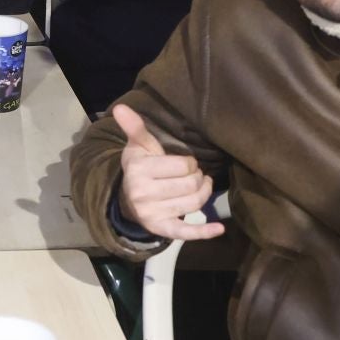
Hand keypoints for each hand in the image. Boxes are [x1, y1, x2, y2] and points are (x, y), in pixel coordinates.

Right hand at [112, 105, 223, 241]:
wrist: (127, 199)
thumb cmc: (139, 168)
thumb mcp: (138, 147)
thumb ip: (134, 127)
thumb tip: (120, 107)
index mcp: (139, 170)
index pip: (183, 165)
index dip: (189, 163)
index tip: (184, 163)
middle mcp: (143, 193)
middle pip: (190, 185)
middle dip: (198, 178)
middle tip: (193, 175)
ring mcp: (152, 213)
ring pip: (193, 203)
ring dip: (203, 193)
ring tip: (201, 186)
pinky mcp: (160, 229)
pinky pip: (185, 232)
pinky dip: (203, 232)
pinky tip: (219, 229)